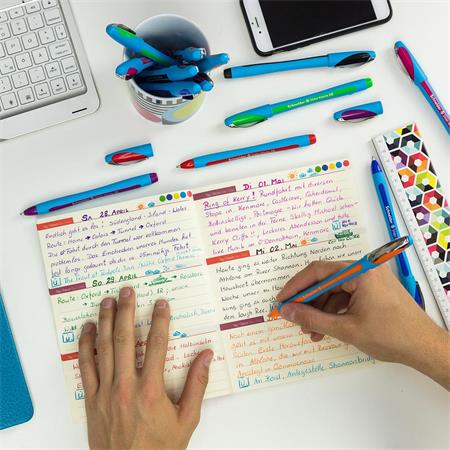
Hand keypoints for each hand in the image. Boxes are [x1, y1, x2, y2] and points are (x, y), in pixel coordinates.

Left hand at [78, 287, 212, 449]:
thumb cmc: (159, 449)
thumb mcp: (186, 419)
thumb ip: (197, 385)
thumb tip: (207, 356)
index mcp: (151, 390)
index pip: (156, 344)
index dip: (160, 320)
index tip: (161, 303)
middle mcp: (126, 386)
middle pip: (125, 339)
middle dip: (127, 311)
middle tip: (128, 291)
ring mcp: (105, 392)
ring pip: (104, 348)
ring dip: (106, 321)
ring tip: (108, 301)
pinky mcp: (91, 399)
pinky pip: (86, 367)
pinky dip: (86, 345)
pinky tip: (88, 329)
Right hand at [277, 262, 449, 389]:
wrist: (426, 348)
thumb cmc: (392, 337)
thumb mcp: (346, 329)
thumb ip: (312, 319)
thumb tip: (288, 311)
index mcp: (359, 272)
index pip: (318, 271)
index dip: (296, 286)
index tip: (282, 300)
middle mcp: (364, 270)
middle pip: (325, 280)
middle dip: (308, 300)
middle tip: (293, 316)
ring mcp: (370, 279)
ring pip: (334, 290)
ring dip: (320, 309)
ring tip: (310, 330)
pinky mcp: (373, 290)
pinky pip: (346, 296)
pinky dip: (334, 311)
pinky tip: (326, 329)